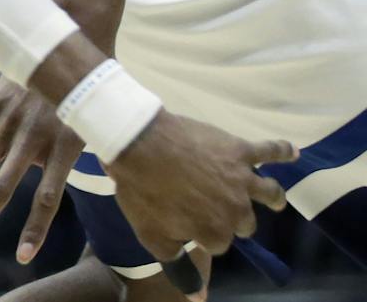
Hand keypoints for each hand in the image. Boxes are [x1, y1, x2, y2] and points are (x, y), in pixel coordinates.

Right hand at [0, 75, 83, 261]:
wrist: (66, 44)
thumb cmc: (87, 92)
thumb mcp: (95, 128)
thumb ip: (81, 161)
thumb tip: (84, 188)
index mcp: (63, 148)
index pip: (48, 199)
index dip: (34, 230)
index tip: (21, 257)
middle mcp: (32, 138)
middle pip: (3, 188)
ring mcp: (9, 121)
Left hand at [105, 111, 291, 265]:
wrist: (138, 144)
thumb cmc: (143, 192)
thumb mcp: (154, 238)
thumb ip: (180, 268)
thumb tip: (200, 298)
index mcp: (217, 233)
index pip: (218, 244)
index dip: (203, 234)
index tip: (188, 223)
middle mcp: (237, 210)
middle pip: (243, 221)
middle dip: (232, 218)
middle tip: (214, 205)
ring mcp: (241, 180)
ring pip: (268, 192)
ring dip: (272, 196)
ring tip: (275, 198)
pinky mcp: (239, 150)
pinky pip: (269, 150)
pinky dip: (282, 150)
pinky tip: (293, 152)